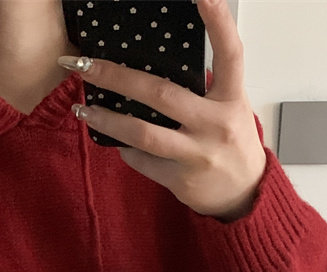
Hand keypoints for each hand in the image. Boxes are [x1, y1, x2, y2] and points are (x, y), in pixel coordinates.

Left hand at [62, 0, 266, 221]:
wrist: (244, 195)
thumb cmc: (231, 143)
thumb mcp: (230, 107)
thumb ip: (204, 86)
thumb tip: (158, 63)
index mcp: (231, 98)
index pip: (229, 53)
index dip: (218, 21)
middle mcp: (215, 124)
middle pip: (160, 94)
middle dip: (116, 77)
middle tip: (84, 64)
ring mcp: (197, 154)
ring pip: (142, 134)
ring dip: (106, 120)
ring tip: (82, 108)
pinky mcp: (180, 179)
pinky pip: (142, 161)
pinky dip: (125, 149)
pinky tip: (113, 140)